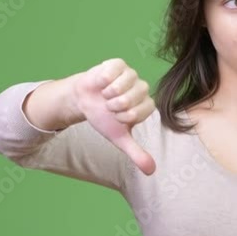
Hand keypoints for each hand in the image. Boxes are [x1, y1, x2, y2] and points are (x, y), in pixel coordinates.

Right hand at [69, 58, 155, 174]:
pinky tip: (101, 84)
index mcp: (146, 105)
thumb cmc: (104, 118)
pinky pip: (113, 71)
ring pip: (123, 84)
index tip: (118, 117)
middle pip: (133, 97)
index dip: (126, 115)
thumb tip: (151, 171)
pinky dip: (103, 80)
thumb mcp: (119, 138)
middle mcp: (142, 88)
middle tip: (110, 106)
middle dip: (116, 105)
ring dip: (109, 93)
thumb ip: (136, 153)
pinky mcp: (118, 64)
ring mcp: (131, 75)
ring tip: (105, 96)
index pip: (142, 110)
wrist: (85, 101)